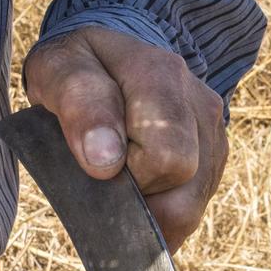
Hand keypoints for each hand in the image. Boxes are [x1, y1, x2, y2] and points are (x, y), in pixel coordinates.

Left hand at [22, 25, 227, 250]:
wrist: (102, 59)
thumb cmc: (73, 67)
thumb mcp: (56, 69)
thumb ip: (80, 104)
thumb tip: (106, 162)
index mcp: (162, 75)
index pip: (166, 157)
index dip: (125, 178)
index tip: (93, 163)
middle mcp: (199, 103)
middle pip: (181, 192)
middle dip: (134, 196)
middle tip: (103, 169)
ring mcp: (213, 133)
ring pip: (188, 210)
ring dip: (145, 208)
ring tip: (118, 174)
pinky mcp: (214, 158)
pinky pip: (189, 210)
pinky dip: (155, 210)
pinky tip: (134, 183)